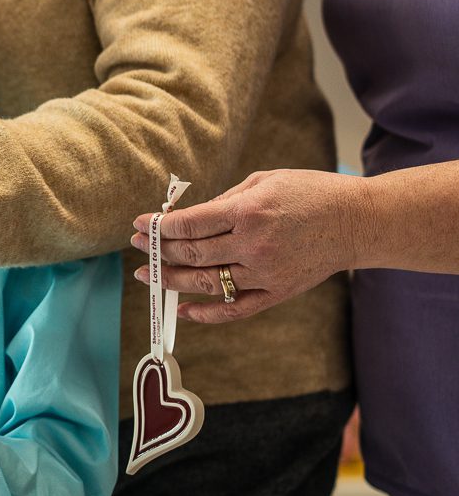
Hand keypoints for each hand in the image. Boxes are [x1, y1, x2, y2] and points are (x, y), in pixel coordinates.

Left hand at [130, 169, 366, 323]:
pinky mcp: (277, 292)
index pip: (190, 223)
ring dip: (170, 280)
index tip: (139, 224)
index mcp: (249, 210)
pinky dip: (205, 314)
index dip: (159, 226)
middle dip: (157, 249)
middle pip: (192, 253)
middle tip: (137, 245)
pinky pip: (235, 310)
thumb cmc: (309, 193)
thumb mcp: (264, 180)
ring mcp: (265, 272)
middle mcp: (253, 244)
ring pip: (206, 283)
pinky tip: (181, 310)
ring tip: (147, 276)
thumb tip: (187, 217)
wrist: (357, 221)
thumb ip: (224, 199)